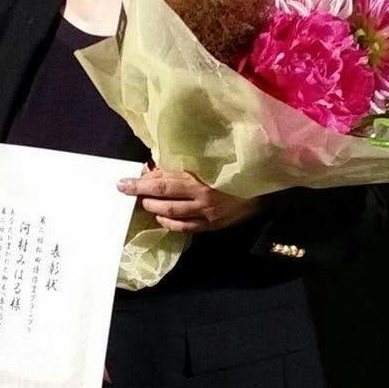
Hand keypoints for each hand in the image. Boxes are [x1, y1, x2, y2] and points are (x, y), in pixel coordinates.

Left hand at [118, 166, 261, 233]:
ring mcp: (207, 213)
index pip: (163, 180)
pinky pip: (186, 227)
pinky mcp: (213, 224)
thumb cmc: (235, 166)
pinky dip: (170, 223)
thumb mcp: (210, 159)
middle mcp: (202, 195)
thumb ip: (183, 163)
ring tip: (145, 203)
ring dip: (154, 208)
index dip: (142, 182)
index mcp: (201, 175)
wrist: (264, 185)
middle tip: (128, 191)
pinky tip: (162, 218)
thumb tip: (156, 167)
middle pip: (164, 196)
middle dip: (142, 194)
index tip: (123, 182)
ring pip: (172, 214)